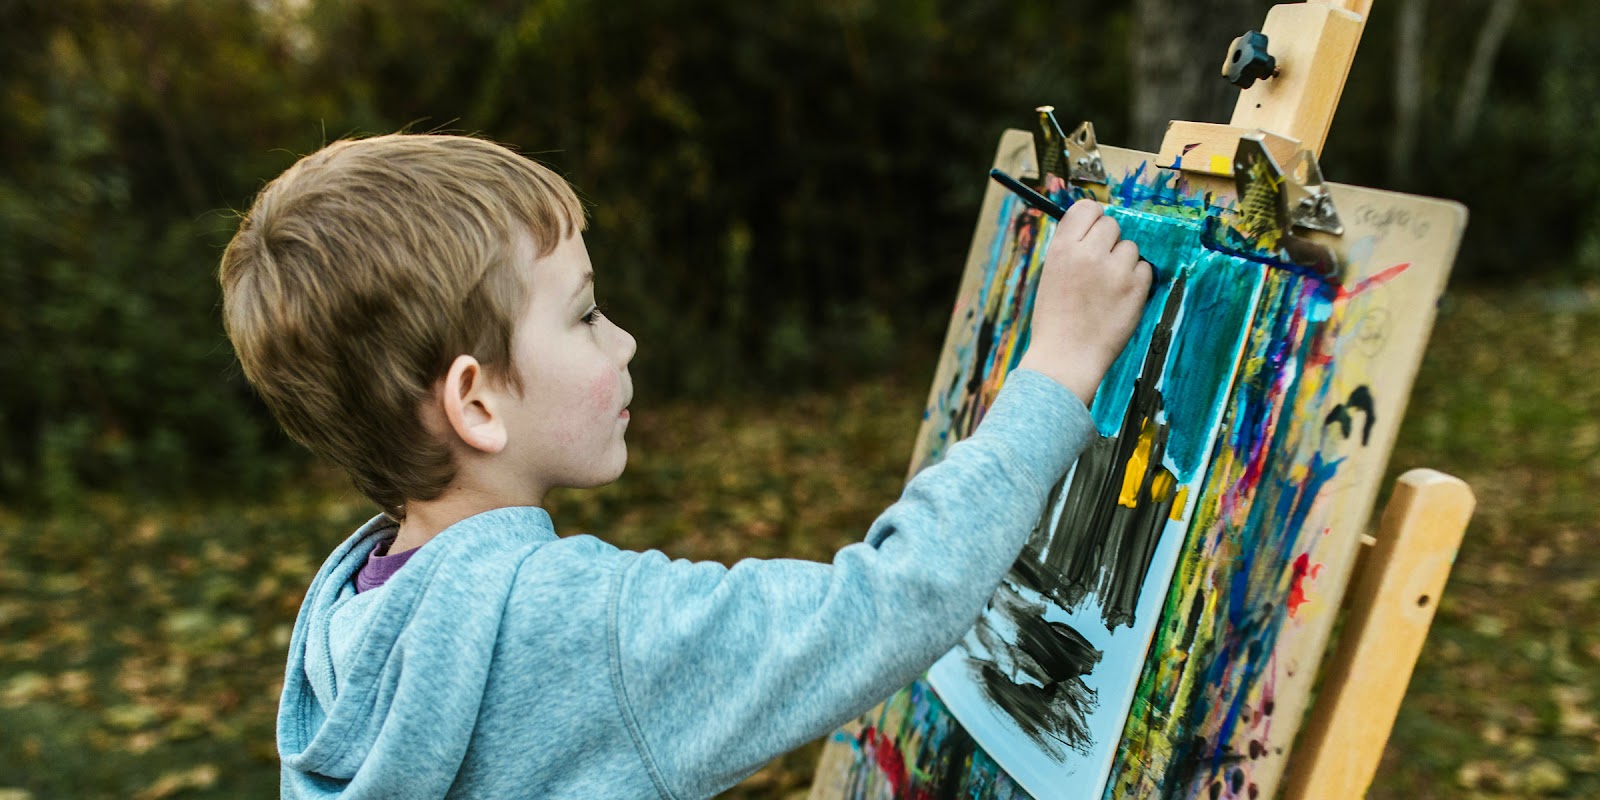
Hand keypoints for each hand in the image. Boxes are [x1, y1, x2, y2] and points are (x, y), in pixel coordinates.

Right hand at [1018, 199, 1152, 406]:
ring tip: (1107, 288)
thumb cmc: (1056, 319)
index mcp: (1062, 248)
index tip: (1094, 232)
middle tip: (1100, 267)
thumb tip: (1097, 228)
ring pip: (1130, 247)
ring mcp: (1115, 271)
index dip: (1093, 218)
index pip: (1087, 208)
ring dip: (1124, 263)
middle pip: (1112, 225)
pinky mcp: (1136, 288)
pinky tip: (1120, 299)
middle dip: (1109, 242)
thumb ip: (1073, 249)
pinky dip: (1136, 281)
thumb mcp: (1052, 274)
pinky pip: (1145, 269)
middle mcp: (1088, 253)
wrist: (1066, 357)